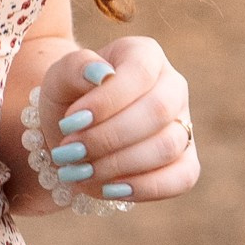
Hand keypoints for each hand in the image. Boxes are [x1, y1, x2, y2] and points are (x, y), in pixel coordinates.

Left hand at [31, 34, 198, 206]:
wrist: (73, 136)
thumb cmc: (68, 100)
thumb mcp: (59, 78)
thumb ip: (75, 68)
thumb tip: (102, 74)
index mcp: (145, 55)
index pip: (139, 72)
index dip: (106, 101)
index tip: (69, 123)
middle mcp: (173, 86)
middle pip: (157, 111)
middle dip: (108, 137)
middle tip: (69, 152)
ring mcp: (184, 124)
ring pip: (167, 146)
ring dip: (117, 165)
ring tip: (79, 171)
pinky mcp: (186, 161)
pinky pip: (182, 178)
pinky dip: (144, 187)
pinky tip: (109, 189)